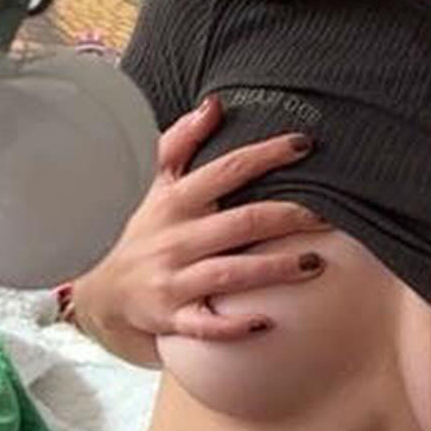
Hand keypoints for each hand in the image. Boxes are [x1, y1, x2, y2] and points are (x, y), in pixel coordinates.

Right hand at [71, 95, 331, 354]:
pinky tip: (267, 321)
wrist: (101, 290)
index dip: (266, 155)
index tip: (303, 145)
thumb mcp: (154, 183)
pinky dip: (234, 325)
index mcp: (176, 201)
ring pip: (231, 273)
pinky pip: (206, 326)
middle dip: (287, 216)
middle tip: (328, 214)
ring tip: (316, 263)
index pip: (226, 170)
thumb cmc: (143, 229)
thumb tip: (215, 104)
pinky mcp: (172, 318)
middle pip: (241, 222)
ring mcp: (174, 280)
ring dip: (275, 268)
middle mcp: (176, 238)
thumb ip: (181, 141)